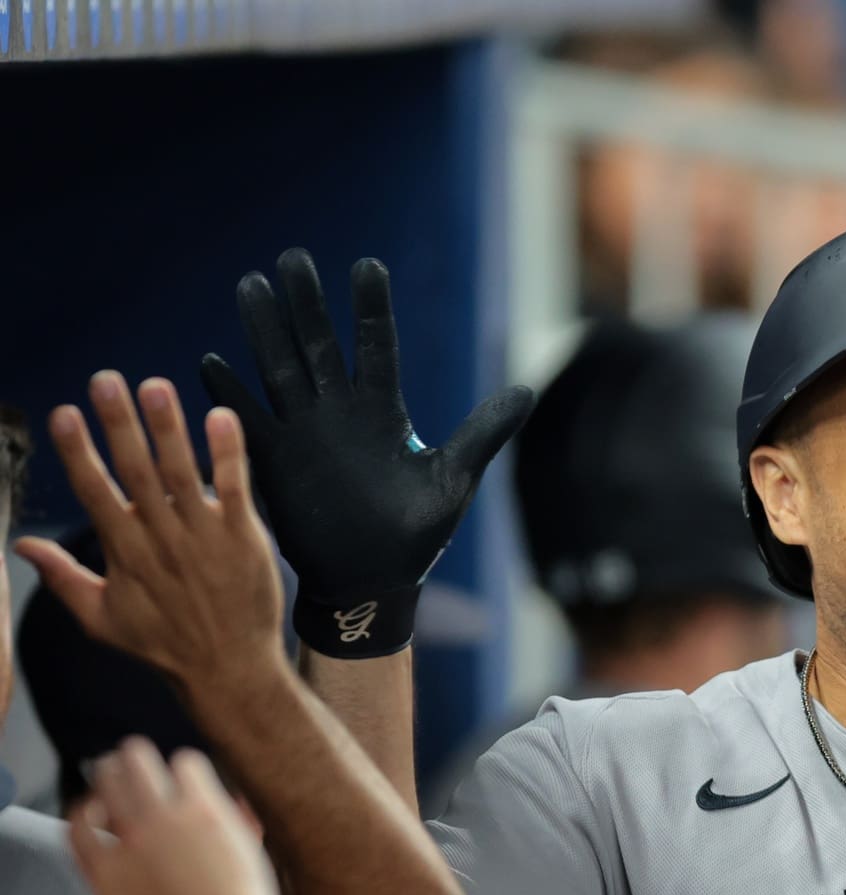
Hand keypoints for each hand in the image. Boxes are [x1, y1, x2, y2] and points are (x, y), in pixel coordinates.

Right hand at [12, 740, 283, 894]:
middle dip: (112, 772)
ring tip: (155, 770)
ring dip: (145, 762)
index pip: (77, 818)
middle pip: (106, 779)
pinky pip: (187, 765)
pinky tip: (192, 779)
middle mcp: (130, 837)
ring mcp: (168, 821)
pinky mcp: (207, 811)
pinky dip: (186, 767)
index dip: (86, 808)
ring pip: (141, 761)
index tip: (100, 809)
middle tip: (124, 774)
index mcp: (105, 867)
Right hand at [17, 374, 285, 692]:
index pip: (95, 493)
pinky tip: (223, 418)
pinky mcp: (244, 539)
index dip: (77, 452)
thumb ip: (62, 578)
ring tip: (156, 386)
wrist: (228, 670)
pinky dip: (230, 454)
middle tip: (106, 380)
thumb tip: (22, 544)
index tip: (65, 413)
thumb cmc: (163, 645)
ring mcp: (205, 537)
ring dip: (169, 428)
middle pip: (136, 472)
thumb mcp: (101, 619)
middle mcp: (161, 538)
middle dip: (119, 424)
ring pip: (183, 473)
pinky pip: (237, 489)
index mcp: (125, 552)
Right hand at [200, 250, 533, 656]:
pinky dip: (228, 395)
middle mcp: (339, 412)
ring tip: (252, 285)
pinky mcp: (274, 461)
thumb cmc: (417, 534)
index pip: (376, 346)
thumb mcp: (454, 478)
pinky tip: (212, 362)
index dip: (370, 308)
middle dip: (307, 303)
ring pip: (279, 369)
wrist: (373, 580)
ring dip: (265, 330)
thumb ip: (483, 432)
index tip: (366, 265)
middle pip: (319, 345)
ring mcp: (303, 432)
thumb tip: (527, 390)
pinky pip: (247, 421)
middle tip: (293, 258)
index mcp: (382, 411)